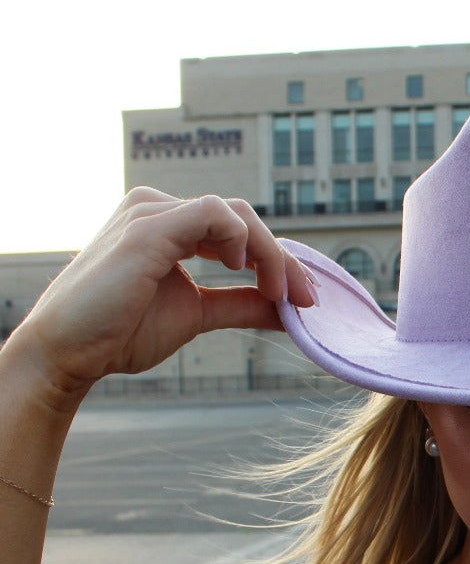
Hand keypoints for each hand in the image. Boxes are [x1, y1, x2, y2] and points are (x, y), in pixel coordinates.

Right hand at [14, 189, 314, 399]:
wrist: (70, 353)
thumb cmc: (122, 332)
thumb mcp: (198, 315)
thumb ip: (241, 305)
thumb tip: (289, 311)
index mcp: (168, 226)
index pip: (237, 229)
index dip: (277, 260)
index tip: (303, 297)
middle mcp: (159, 210)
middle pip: (242, 218)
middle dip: (283, 258)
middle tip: (306, 298)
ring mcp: (151, 214)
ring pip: (234, 214)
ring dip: (269, 252)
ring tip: (278, 292)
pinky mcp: (147, 228)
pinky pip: (213, 215)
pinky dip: (243, 240)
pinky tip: (247, 270)